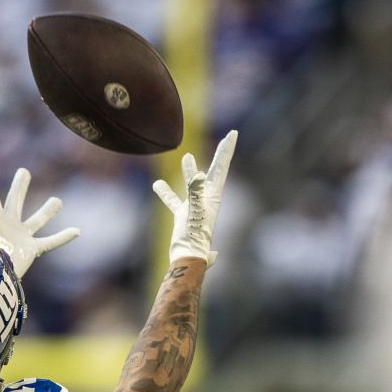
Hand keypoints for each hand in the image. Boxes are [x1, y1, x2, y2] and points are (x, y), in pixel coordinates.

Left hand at [0, 160, 79, 278]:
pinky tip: (77, 231)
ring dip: (48, 211)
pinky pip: (50, 242)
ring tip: (58, 201)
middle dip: (19, 186)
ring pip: (37, 220)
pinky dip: (63, 237)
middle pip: (15, 200)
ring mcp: (20, 236)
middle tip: (24, 172)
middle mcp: (7, 224)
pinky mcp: (31, 250)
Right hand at [152, 130, 237, 268]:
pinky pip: (174, 200)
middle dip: (220, 154)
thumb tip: (200, 174)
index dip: (226, 150)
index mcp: (213, 196)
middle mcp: (207, 200)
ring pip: (193, 184)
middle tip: (228, 139)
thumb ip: (196, 191)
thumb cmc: (193, 236)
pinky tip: (158, 185)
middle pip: (215, 172)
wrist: (187, 258)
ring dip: (189, 171)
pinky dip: (167, 192)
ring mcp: (196, 208)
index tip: (233, 134)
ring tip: (186, 157)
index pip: (221, 168)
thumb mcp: (195, 211)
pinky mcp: (183, 216)